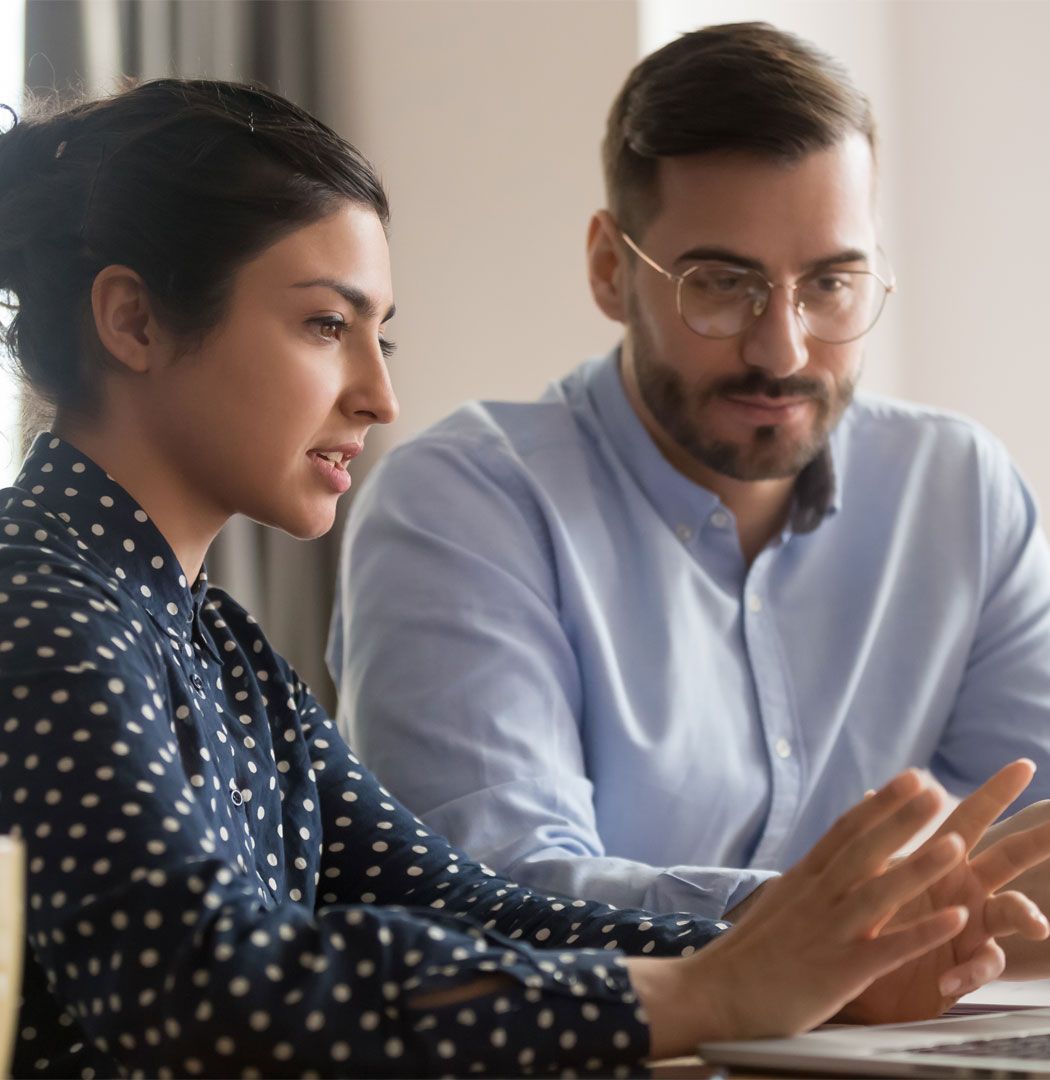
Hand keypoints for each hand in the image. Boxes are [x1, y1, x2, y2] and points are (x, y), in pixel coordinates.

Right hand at [630, 768, 974, 1055]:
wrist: (713, 994)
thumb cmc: (748, 954)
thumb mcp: (779, 903)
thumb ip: (808, 880)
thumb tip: (830, 853)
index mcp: (802, 879)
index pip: (845, 831)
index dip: (880, 804)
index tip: (910, 778)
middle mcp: (816, 897)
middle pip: (864, 849)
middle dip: (901, 819)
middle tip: (934, 788)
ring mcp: (828, 932)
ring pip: (879, 893)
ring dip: (918, 867)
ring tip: (955, 844)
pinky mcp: (838, 972)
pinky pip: (888, 949)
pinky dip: (922, 933)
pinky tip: (955, 921)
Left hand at [840, 759, 1049, 1022]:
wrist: (850, 975)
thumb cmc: (870, 919)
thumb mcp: (871, 877)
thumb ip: (881, 842)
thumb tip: (868, 792)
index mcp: (940, 860)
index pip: (970, 818)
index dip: (995, 792)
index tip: (1023, 763)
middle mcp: (964, 888)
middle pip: (1009, 858)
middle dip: (1038, 841)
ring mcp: (970, 928)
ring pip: (1013, 913)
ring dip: (1025, 913)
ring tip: (1038, 923)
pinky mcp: (962, 968)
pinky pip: (979, 967)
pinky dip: (965, 972)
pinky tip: (948, 978)